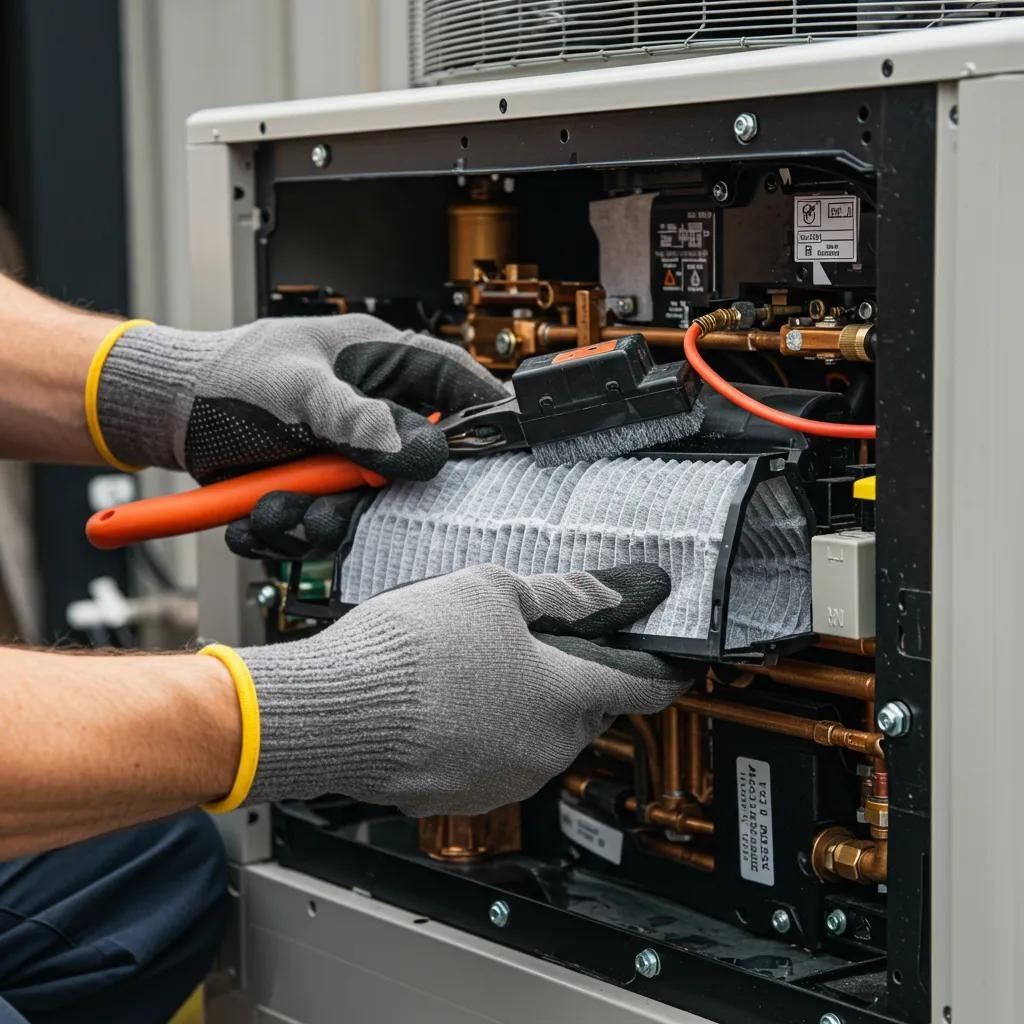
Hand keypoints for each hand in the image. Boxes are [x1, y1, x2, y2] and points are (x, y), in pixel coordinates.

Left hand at [95, 313, 506, 482]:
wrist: (165, 412)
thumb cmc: (226, 377)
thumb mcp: (298, 392)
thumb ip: (360, 422)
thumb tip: (427, 452)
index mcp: (379, 362)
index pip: (453, 382)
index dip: (483, 417)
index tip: (503, 455)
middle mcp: (371, 410)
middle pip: (413, 464)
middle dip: (371, 496)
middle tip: (336, 501)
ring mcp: (346, 452)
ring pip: (367, 505)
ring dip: (319, 518)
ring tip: (274, 506)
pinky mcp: (319, 486)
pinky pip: (326, 522)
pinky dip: (289, 529)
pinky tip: (256, 515)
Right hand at [236, 563, 692, 814]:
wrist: (333, 708)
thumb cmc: (406, 652)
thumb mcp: (490, 592)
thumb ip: (560, 596)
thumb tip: (604, 593)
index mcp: (564, 697)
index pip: (644, 687)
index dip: (663, 669)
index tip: (672, 662)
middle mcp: (544, 749)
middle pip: (586, 710)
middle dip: (572, 677)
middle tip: (535, 639)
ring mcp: (503, 779)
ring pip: (538, 736)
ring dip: (524, 705)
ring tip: (475, 665)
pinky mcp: (461, 795)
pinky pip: (493, 759)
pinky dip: (486, 733)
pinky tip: (449, 700)